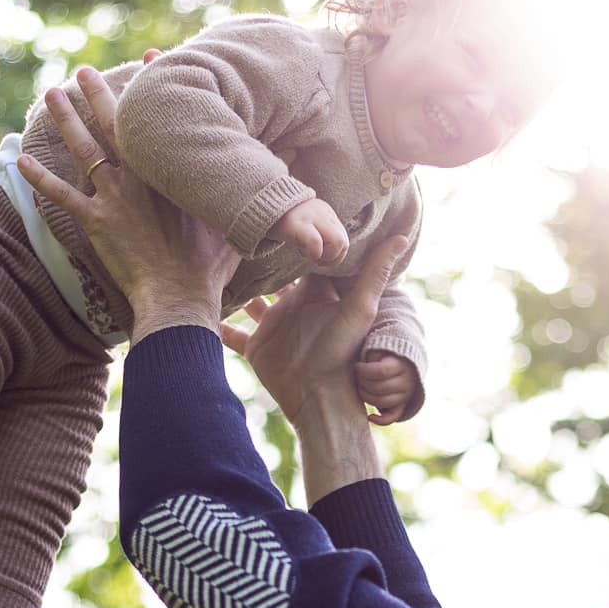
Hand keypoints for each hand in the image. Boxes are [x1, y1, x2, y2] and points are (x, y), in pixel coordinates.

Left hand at [17, 66, 241, 337]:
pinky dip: (40, 179)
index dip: (156, 86)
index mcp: (170, 172)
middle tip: (85, 70)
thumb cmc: (209, 265)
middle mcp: (140, 176)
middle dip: (99, 93)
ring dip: (65, 120)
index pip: (161, 119)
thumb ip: (260, 184)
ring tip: (52, 93)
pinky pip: (61, 196)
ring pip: (84, 149)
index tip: (150, 59)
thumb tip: (292, 154)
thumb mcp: (237, 219)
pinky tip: (20, 161)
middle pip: (114, 124)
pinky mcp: (94, 223)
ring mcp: (114, 198)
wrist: (180, 295)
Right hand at [221, 235, 407, 427]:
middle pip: (275, 278)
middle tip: (244, 230)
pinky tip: (203, 309)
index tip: (283, 212)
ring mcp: (273, 327)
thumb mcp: (361, 307)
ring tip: (216, 262)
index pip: (305, 261)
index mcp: (315, 295)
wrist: (318, 396)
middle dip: (262, 260)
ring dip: (238, 287)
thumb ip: (377, 272)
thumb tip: (405, 235)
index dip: (297, 240)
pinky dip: (220, 325)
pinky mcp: (256, 347)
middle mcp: (293, 307)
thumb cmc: (342, 351)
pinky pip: (234, 335)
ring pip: (251, 302)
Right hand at [270, 196, 348, 265]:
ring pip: (338, 242)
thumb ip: (320, 233)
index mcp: (326, 213)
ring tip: (310, 255)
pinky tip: (302, 253)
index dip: (334, 255)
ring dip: (325, 257)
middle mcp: (322, 212)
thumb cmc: (280, 220)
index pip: (344, 240)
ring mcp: (310, 216)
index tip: (318, 256)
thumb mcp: (306, 223)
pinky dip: (314, 254)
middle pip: (344, 242)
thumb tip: (330, 254)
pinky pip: (316, 243)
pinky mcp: (296, 223)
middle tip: (315, 259)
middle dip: (332, 259)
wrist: (258, 201)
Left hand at [354, 354, 418, 425]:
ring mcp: (405, 396)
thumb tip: (362, 367)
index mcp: (401, 366)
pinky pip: (392, 417)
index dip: (364, 370)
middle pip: (378, 388)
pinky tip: (370, 416)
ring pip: (382, 403)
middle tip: (357, 377)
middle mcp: (406, 383)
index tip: (357, 366)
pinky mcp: (401, 407)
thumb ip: (373, 356)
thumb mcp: (381, 350)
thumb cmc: (386, 357)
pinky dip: (380, 420)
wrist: (404, 366)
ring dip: (366, 397)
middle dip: (362, 383)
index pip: (381, 371)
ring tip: (360, 388)